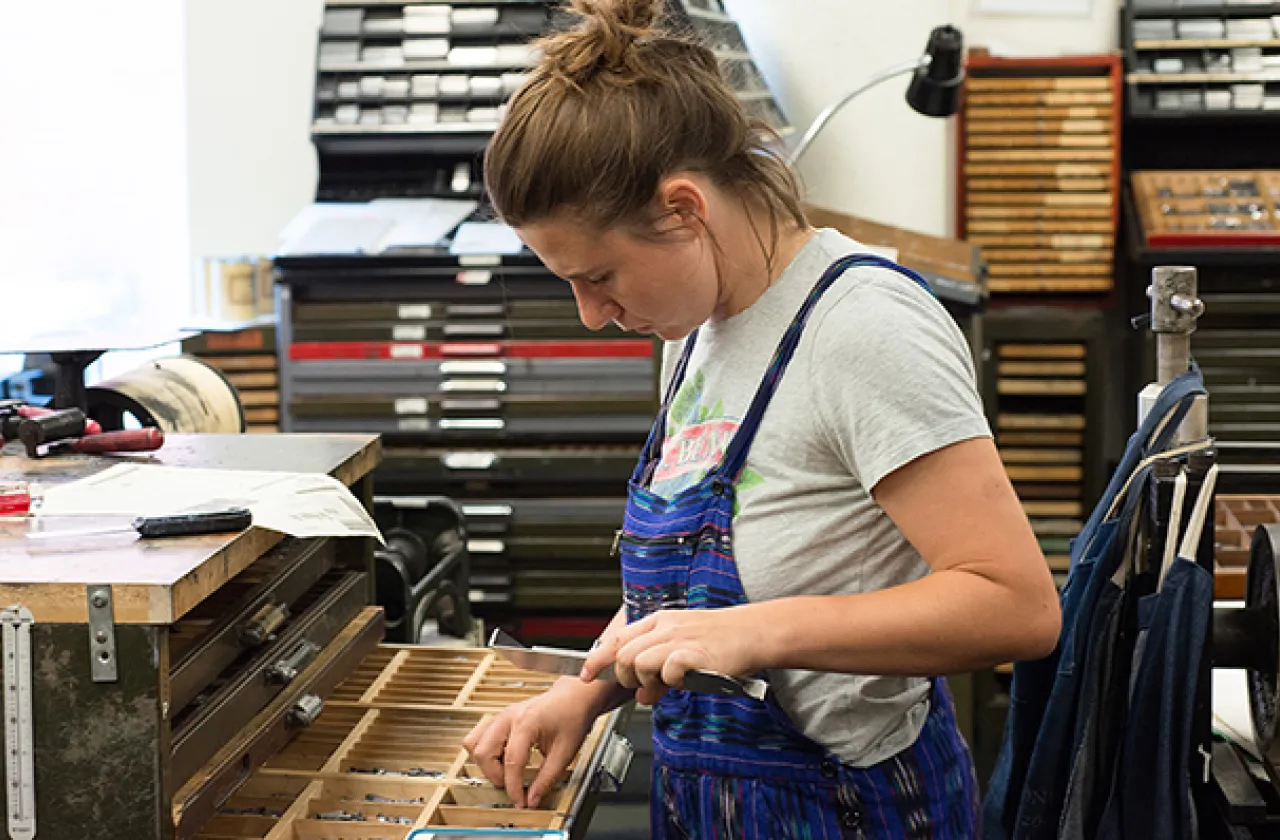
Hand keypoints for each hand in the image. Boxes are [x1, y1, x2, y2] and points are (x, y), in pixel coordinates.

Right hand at [462, 679, 597, 808]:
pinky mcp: (499, 717)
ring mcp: (501, 715)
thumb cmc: (572, 716)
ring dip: (486, 763)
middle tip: (513, 784)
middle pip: (484, 753)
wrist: (573, 696)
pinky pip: (478, 736)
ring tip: (505, 769)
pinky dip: (484, 751)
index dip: (514, 787)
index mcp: (526, 723)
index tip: (520, 801)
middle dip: (496, 775)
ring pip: (474, 743)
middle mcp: (508, 717)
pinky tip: (501, 757)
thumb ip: (547, 778)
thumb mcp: (565, 752)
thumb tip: (533, 799)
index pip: (511, 762)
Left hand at [580, 606, 764, 705]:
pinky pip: (668, 669)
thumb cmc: (722, 640)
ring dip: (645, 681)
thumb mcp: (684, 650)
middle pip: (623, 653)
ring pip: (640, 661)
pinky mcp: (694, 653)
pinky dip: (669, 680)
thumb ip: (659, 673)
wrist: (752, 633)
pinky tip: (682, 681)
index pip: (618, 638)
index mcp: (660, 620)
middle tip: (638, 688)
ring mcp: (679, 638)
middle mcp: (665, 627)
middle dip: (624, 677)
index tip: (586, 673)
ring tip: (661, 686)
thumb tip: (642, 696)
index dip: (598, 658)